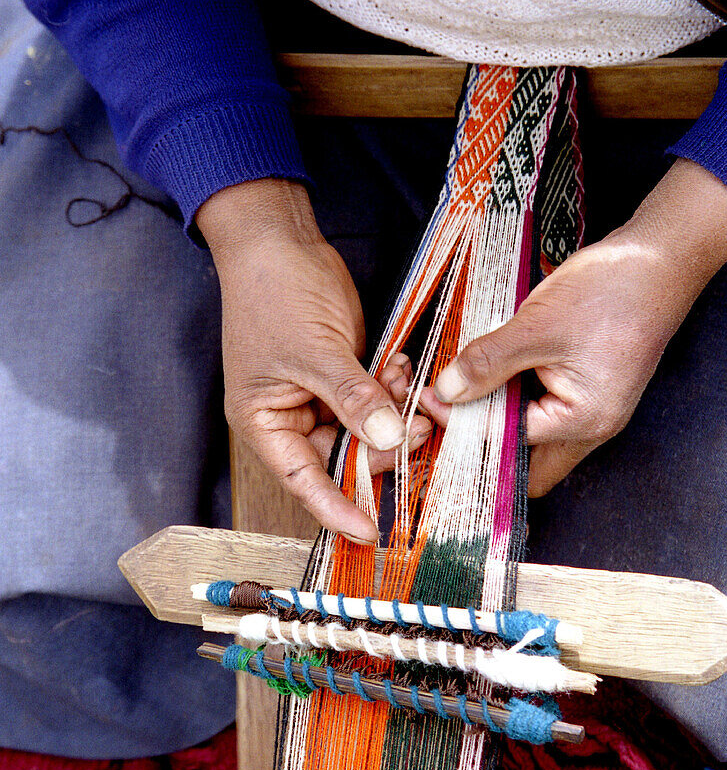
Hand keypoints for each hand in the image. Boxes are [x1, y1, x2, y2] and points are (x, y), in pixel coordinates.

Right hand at [196, 179, 429, 542]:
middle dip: (382, 446)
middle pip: (343, 457)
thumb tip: (387, 440)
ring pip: (365, 429)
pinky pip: (373, 400)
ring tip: (408, 386)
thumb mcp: (315, 351)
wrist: (278, 239)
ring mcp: (317, 396)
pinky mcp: (341, 375)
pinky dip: (391, 390)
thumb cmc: (274, 293)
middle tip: (418, 427)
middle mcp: (290, 417)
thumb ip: (352, 398)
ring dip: (392, 414)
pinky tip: (402, 369)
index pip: (303, 480)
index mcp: (265, 422)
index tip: (370, 531)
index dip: (336, 507)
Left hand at [430, 160, 726, 496]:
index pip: (506, 444)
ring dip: (498, 421)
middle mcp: (590, 429)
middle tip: (446, 412)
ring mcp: (591, 411)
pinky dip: (515, 400)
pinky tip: (493, 373)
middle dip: (483, 448)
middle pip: (526, 468)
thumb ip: (488, 362)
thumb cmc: (610, 291)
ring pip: (532, 441)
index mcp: (582, 423)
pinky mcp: (586, 391)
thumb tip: (446, 390)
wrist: (658, 260)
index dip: (463, 424)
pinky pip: (542, 412)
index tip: (429, 398)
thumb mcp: (538, 326)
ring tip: (466, 389)